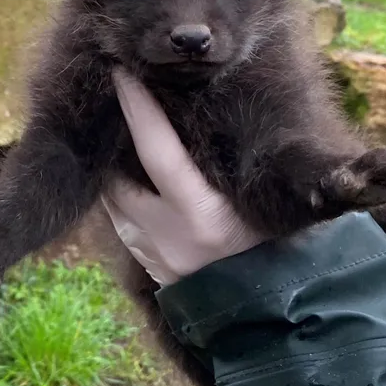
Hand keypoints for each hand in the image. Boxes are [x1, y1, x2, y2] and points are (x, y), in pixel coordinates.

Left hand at [101, 67, 266, 285]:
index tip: (122, 74)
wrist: (262, 311)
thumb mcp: (258, 203)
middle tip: (117, 100)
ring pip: (112, 198)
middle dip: (114, 139)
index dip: (139, 110)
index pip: (159, 152)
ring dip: (113, 167)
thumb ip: (234, 164)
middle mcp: (167, 235)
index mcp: (203, 216)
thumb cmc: (273, 246)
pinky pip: (120, 219)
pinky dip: (119, 194)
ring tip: (119, 133)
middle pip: (118, 174)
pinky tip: (126, 174)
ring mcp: (149, 253)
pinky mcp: (143, 262)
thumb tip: (219, 108)